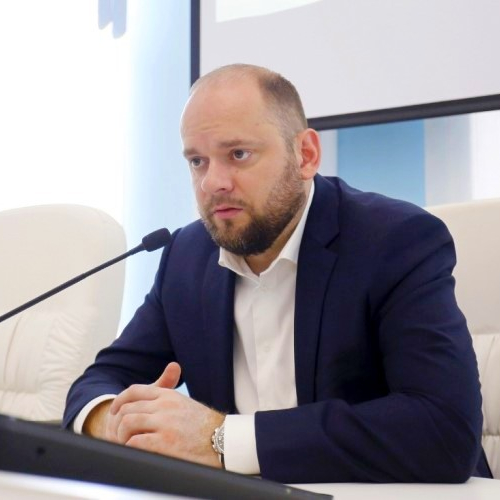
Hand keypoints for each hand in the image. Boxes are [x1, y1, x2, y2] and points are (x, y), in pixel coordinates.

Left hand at [105, 362, 224, 467]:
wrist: (223, 441)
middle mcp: (164, 406)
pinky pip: (135, 442)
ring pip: (128, 424)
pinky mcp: (164, 442)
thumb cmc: (204, 427)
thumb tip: (144, 404)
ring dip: (123, 436)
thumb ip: (165, 400)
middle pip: (127, 408)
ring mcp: (164, 423)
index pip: (135, 391)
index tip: (114, 411)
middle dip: (119, 423)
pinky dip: (130, 448)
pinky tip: (136, 452)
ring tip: (127, 444)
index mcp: (168, 396)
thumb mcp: (184, 405)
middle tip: (120, 434)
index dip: (120, 401)